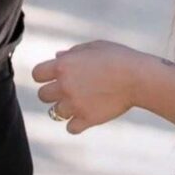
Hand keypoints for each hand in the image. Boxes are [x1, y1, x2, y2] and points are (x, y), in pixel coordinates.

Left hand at [32, 41, 147, 133]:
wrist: (137, 78)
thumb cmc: (117, 57)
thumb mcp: (94, 47)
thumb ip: (73, 52)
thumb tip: (57, 56)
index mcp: (64, 65)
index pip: (37, 74)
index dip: (44, 75)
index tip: (53, 76)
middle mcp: (65, 86)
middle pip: (42, 96)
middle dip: (52, 92)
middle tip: (68, 89)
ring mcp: (74, 104)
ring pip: (54, 113)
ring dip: (64, 108)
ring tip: (80, 101)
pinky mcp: (86, 120)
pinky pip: (70, 128)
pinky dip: (76, 123)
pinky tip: (85, 114)